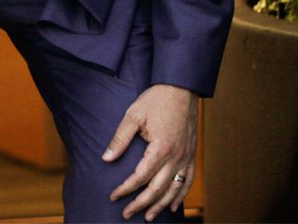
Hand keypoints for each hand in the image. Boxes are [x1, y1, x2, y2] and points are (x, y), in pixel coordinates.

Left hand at [104, 83, 198, 220]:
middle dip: (141, 204)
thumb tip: (105, 159)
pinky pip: (188, 179)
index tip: (113, 195)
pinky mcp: (191, 153)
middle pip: (157, 188)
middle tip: (126, 214)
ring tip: (148, 217)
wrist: (181, 87)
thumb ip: (120, 139)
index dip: (125, 188)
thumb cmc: (156, 99)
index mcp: (161, 147)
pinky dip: (182, 195)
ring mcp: (186, 155)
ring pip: (174, 188)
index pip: (140, 176)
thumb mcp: (133, 115)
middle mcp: (176, 155)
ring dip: (161, 205)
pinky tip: (175, 206)